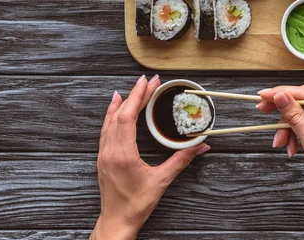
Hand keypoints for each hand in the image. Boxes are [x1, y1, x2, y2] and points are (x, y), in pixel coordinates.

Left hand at [91, 75, 210, 239]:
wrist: (117, 222)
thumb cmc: (136, 205)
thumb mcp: (161, 181)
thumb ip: (181, 161)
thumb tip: (200, 147)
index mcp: (122, 154)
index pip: (127, 117)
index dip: (138, 97)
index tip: (147, 82)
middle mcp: (109, 151)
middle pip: (119, 115)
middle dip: (134, 95)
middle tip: (147, 81)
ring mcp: (103, 154)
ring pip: (109, 121)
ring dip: (121, 104)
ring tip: (130, 89)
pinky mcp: (103, 158)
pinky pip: (105, 130)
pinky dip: (111, 116)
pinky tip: (115, 111)